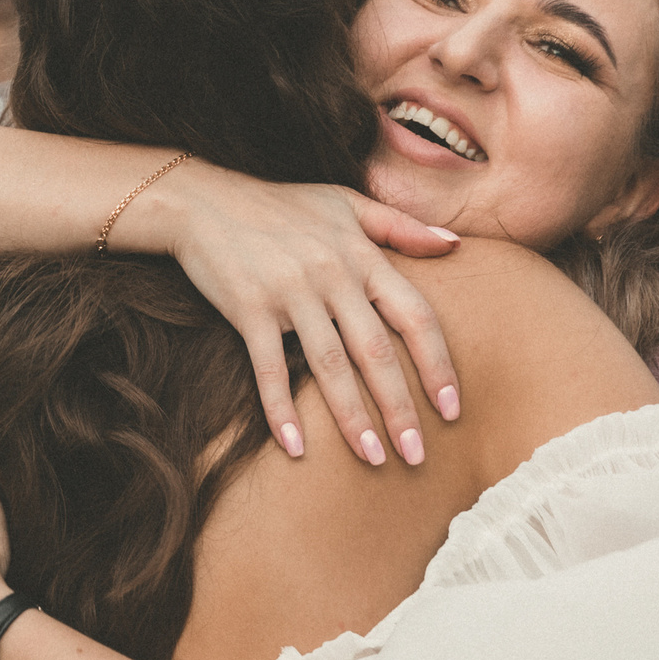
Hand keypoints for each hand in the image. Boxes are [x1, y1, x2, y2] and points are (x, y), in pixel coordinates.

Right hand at [151, 164, 459, 465]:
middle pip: (376, 352)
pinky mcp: (249, 307)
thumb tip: (455, 244)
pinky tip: (295, 447)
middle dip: (401, 409)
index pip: (414, 315)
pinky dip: (280, 408)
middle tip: (418, 457)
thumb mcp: (346, 203)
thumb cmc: (279, 204)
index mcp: (360, 254)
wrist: (202, 199)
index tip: (452, 409)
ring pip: (329, 366)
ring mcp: (289, 292)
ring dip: (353, 418)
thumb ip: (401, 225)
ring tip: (373, 460)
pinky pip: (268, 366)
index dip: (437, 365)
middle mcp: (331, 274)